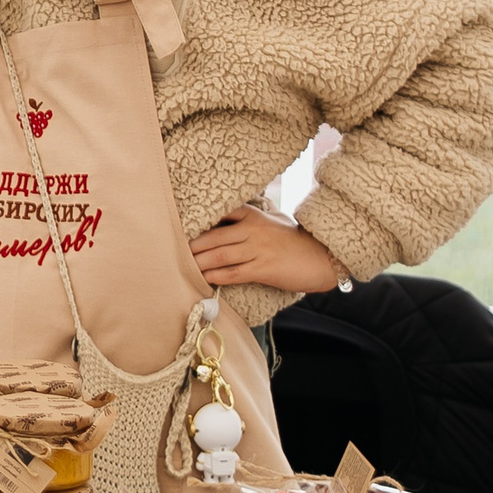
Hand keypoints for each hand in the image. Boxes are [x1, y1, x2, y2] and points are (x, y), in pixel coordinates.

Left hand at [189, 202, 346, 293]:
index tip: (179, 227)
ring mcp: (257, 249)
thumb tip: (223, 225)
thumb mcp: (271, 222)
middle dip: (191, 247)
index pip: (220, 213)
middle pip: (213, 237)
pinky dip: (215, 276)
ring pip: (219, 255)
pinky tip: (204, 279)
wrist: (322, 257)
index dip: (198, 221)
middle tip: (171, 253)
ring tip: (182, 268)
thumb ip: (249, 220)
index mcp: (252, 215)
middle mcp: (252, 230)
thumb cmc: (294, 241)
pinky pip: (233, 273)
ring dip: (198, 263)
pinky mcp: (263, 269)